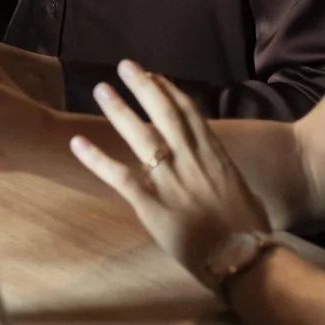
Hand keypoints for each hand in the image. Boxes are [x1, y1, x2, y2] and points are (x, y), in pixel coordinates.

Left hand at [68, 61, 271, 280]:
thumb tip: (214, 166)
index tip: (155, 74)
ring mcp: (171, 181)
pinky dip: (96, 158)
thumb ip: (222, 174)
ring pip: (141, 136)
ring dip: (119, 110)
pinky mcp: (152, 204)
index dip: (170, 91)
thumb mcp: (240, 191)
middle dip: (144, 87)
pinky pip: (119, 176)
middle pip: (164, 114)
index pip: (190, 114)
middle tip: (124, 66)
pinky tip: (77, 142)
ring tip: (102, 89)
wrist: (244, 259)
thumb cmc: (248, 232)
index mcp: (215, 157)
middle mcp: (192, 161)